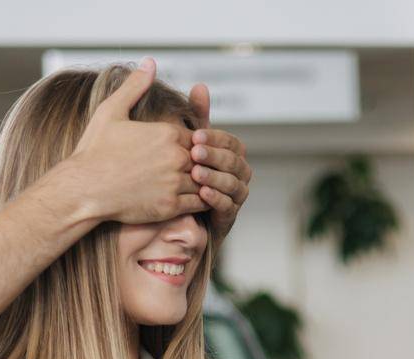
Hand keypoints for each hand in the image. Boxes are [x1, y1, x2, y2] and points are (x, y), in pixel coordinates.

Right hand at [67, 58, 203, 223]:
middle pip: (203, 159)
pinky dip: (198, 203)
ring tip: (196, 187)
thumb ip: (135, 86)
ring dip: (202, 184)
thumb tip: (150, 62)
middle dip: (200, 165)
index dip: (192, 145)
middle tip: (197, 171)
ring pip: (204, 182)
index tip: (185, 152)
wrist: (83, 188)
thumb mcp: (112, 111)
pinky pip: (198, 204)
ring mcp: (174, 182)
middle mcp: (175, 156)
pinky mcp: (170, 206)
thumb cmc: (94, 151)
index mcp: (166, 133)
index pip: (197, 137)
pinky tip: (190, 201)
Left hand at [186, 83, 252, 237]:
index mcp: (232, 154)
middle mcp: (238, 174)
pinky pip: (228, 206)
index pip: (230, 142)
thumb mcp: (190, 143)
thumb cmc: (184, 171)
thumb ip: (198, 117)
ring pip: (233, 184)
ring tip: (196, 173)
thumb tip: (200, 86)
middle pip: (234, 162)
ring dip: (215, 177)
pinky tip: (202, 193)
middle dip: (215, 156)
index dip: (215, 138)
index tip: (195, 135)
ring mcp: (235, 196)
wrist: (174, 210)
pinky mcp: (228, 217)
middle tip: (195, 152)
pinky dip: (216, 199)